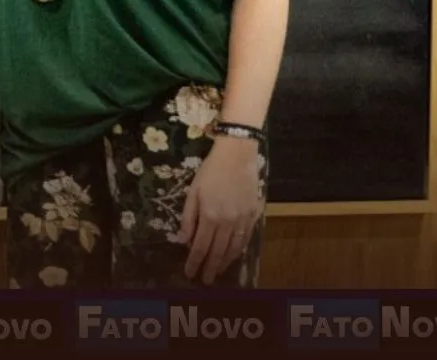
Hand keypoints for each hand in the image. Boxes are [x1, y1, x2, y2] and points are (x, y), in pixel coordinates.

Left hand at [176, 137, 262, 283]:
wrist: (238, 156)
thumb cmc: (210, 171)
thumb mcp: (193, 192)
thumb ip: (188, 218)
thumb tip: (182, 240)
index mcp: (210, 216)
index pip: (200, 247)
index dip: (194, 262)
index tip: (189, 274)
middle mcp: (227, 223)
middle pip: (217, 252)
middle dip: (210, 268)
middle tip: (204, 281)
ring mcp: (242, 220)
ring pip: (233, 249)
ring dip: (224, 263)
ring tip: (217, 272)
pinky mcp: (254, 216)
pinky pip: (246, 239)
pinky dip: (238, 251)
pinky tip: (233, 256)